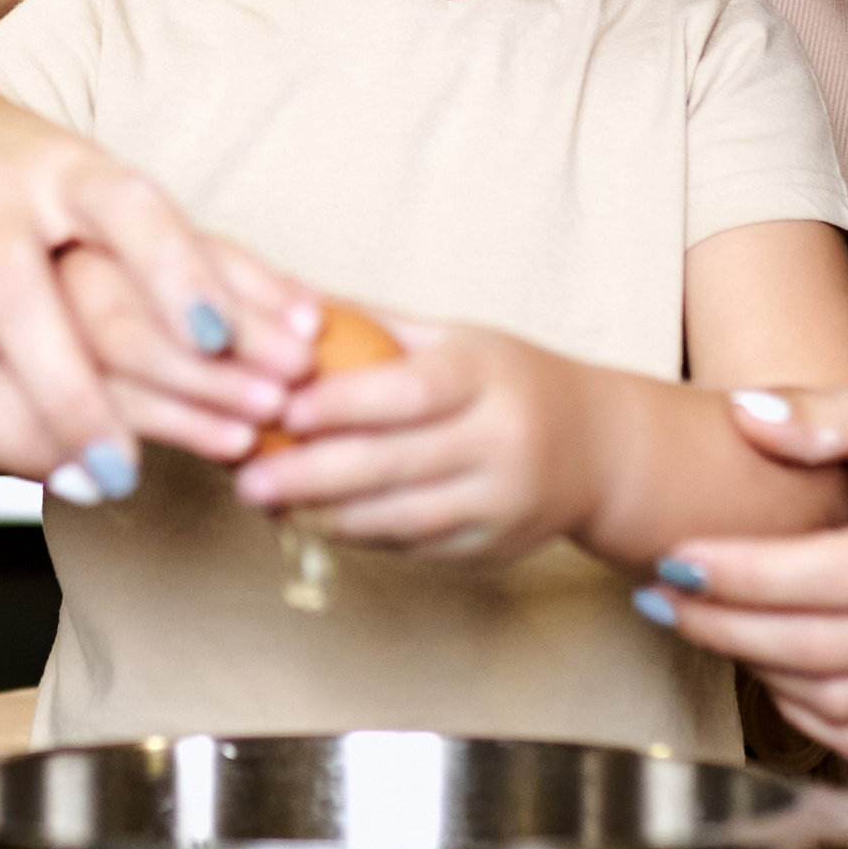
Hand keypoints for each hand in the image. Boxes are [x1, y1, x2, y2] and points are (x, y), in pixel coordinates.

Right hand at [0, 77, 318, 484]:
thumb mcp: (120, 199)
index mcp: (66, 162)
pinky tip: (10, 463)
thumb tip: (312, 329)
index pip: (128, 211)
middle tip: (129, 475)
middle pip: (22, 300)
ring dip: (17, 434)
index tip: (220, 344)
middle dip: (77, 399)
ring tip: (79, 482)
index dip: (177, 275)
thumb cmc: (38, 181)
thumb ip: (213, 266)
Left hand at [233, 318, 608, 562]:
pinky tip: (314, 522)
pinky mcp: (492, 547)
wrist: (600, 450)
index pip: (409, 392)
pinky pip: (413, 545)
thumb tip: (289, 301)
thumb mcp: (458, 337)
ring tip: (266, 504)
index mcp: (487, 377)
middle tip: (246, 480)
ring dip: (324, 516)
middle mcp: (500, 441)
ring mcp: (499, 502)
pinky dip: (358, 536)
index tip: (283, 409)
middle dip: (311, 475)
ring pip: (398, 517)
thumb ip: (375, 325)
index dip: (343, 404)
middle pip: (394, 463)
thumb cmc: (511, 380)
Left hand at [642, 377, 847, 762]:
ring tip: (706, 625)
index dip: (747, 576)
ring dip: (759, 671)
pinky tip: (767, 666)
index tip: (676, 560)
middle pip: (830, 649)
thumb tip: (742, 417)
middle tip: (664, 599)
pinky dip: (807, 714)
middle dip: (730, 628)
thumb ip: (829, 412)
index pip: (837, 575)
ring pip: (845, 704)